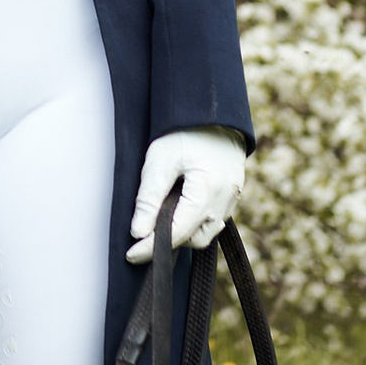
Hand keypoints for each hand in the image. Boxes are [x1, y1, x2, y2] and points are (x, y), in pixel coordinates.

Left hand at [126, 126, 246, 263]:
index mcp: (208, 190)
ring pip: (207, 232)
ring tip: (161, 221)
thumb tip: (138, 232)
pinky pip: (215, 220)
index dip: (152, 247)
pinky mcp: (233, 193)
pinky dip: (196, 222)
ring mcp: (233, 197)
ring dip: (184, 233)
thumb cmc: (184, 131)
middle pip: (195, 238)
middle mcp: (226, 198)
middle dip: (170, 241)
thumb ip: (149, 198)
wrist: (212, 110)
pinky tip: (179, 211)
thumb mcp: (159, 160)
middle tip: (144, 234)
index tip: (131, 254)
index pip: (178, 232)